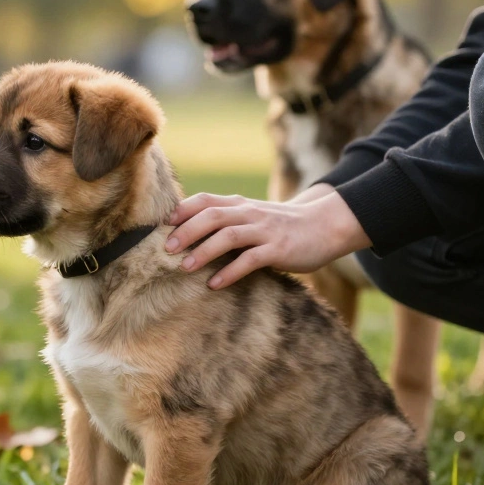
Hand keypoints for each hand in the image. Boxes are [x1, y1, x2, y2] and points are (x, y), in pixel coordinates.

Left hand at [164, 189, 370, 288]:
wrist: (323, 226)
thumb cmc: (278, 226)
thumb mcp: (250, 217)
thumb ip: (224, 221)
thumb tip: (185, 233)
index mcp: (239, 204)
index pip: (205, 200)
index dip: (182, 211)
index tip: (160, 225)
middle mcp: (249, 213)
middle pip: (212, 216)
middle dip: (186, 232)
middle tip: (166, 250)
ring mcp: (264, 230)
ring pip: (228, 236)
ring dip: (203, 252)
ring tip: (184, 268)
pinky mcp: (278, 249)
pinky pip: (250, 259)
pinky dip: (230, 272)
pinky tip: (214, 284)